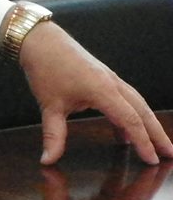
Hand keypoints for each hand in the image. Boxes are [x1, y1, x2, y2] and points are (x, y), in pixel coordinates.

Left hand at [18, 21, 172, 164]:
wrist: (40, 38)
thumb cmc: (45, 67)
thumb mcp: (49, 105)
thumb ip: (53, 135)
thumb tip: (47, 159)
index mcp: (103, 90)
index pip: (131, 121)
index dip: (143, 142)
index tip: (152, 160)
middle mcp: (112, 83)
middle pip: (142, 111)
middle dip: (157, 134)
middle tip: (170, 154)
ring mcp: (109, 78)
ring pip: (136, 103)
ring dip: (147, 123)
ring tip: (156, 144)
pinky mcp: (102, 76)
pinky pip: (123, 98)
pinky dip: (128, 115)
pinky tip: (122, 133)